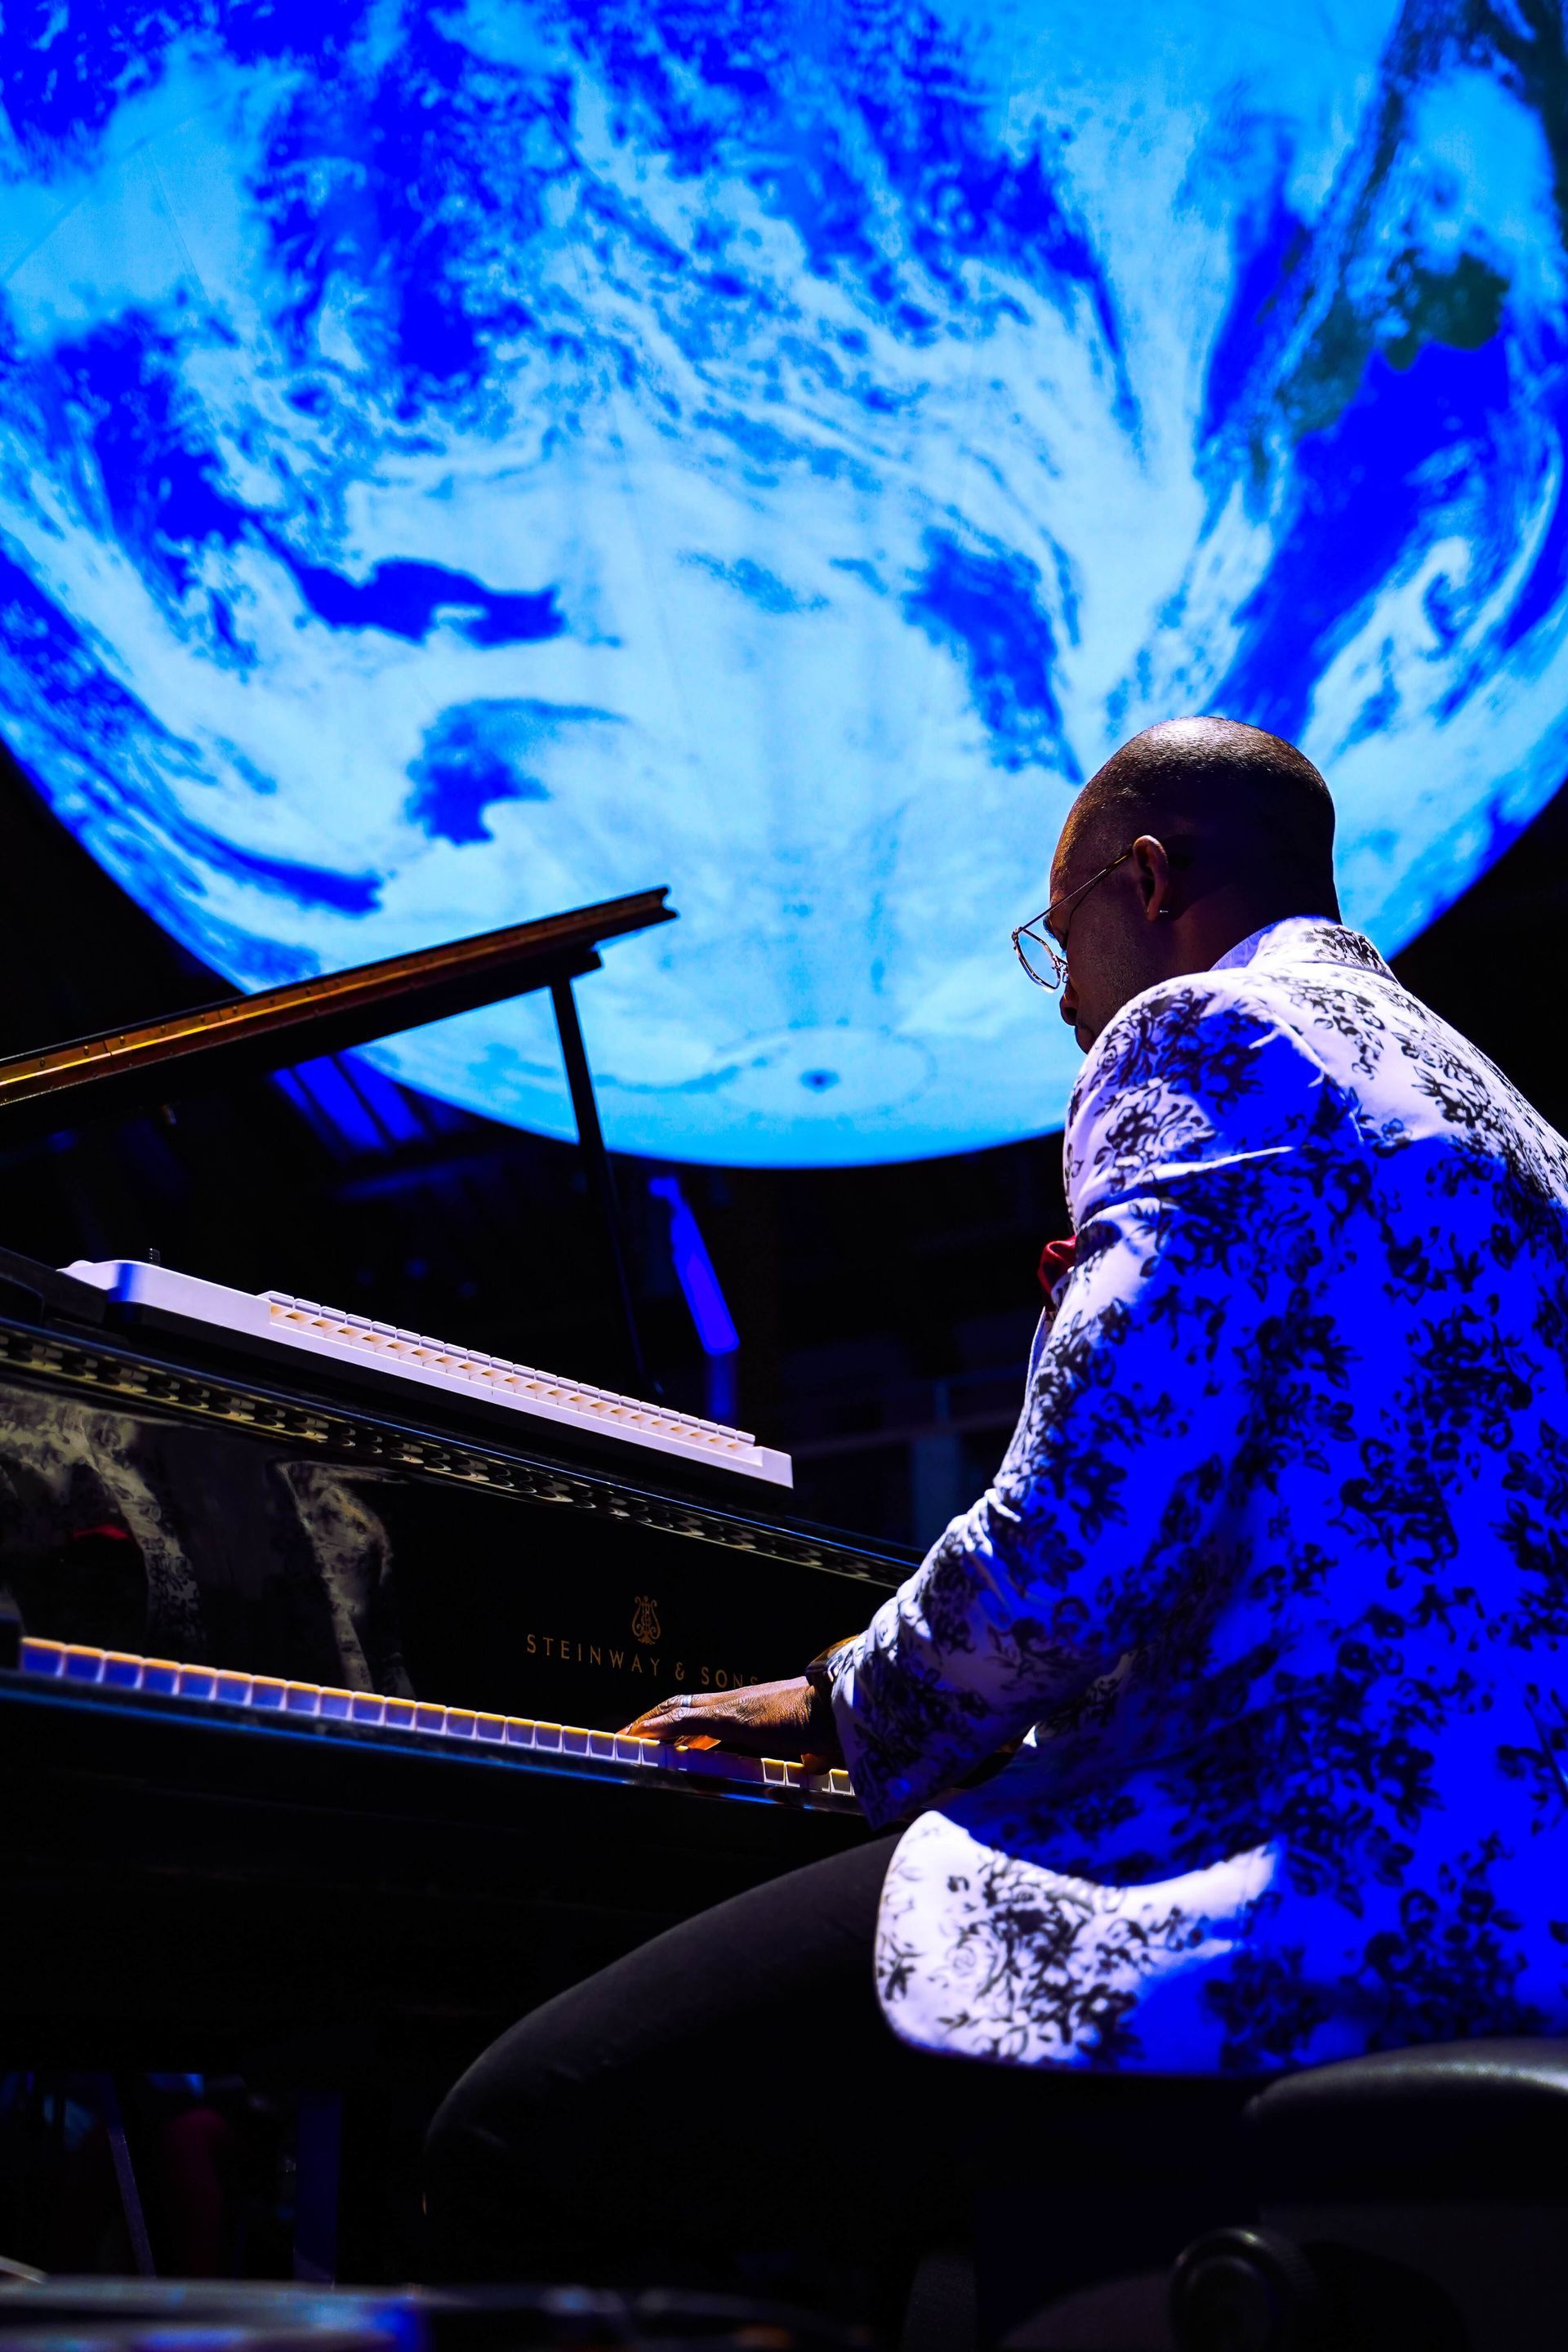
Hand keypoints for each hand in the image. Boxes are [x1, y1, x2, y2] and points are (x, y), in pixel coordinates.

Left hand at [622, 1675, 842, 1770]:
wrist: (837, 1708)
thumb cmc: (829, 1725)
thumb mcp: (813, 1744)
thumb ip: (809, 1756)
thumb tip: (816, 1762)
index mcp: (751, 1710)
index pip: (706, 1713)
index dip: (683, 1723)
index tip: (665, 1736)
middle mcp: (736, 1703)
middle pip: (683, 1705)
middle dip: (656, 1720)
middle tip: (632, 1735)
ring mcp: (730, 1708)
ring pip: (677, 1710)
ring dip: (649, 1724)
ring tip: (625, 1736)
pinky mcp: (728, 1717)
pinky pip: (683, 1721)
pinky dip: (659, 1727)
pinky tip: (639, 1735)